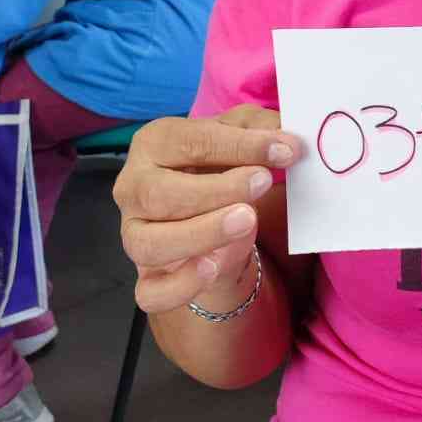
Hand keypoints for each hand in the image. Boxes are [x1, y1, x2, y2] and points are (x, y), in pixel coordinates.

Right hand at [113, 105, 300, 314]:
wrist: (213, 218)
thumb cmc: (221, 168)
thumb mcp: (242, 138)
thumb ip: (262, 130)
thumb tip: (286, 140)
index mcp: (153, 144)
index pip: (190, 142)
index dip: (240, 145)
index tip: (284, 150)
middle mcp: (134, 189)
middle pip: (159, 193)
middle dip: (216, 190)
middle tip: (262, 183)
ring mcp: (135, 235)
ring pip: (149, 244)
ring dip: (200, 234)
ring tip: (247, 221)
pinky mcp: (147, 276)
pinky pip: (151, 292)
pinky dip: (180, 285)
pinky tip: (213, 268)